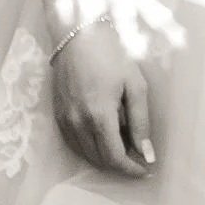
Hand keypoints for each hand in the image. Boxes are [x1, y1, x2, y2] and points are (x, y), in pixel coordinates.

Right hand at [49, 20, 154, 177]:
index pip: (114, 158)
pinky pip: (74, 143)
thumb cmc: (111, 54)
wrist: (78, 34)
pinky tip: (103, 138)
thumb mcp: (134, 84)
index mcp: (99, 116)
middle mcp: (77, 123)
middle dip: (120, 165)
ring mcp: (64, 120)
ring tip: (124, 146)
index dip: (131, 170)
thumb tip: (147, 153)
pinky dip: (90, 148)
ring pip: (85, 154)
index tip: (146, 170)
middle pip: (99, 160)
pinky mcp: (57, 115)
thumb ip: (141, 122)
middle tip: (139, 158)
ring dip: (105, 158)